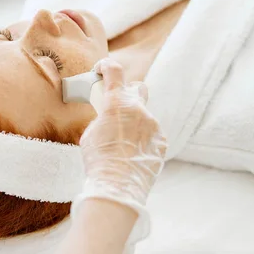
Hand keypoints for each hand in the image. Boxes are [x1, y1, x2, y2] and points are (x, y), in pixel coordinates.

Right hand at [74, 58, 166, 241]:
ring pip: (144, 117)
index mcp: (117, 102)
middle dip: (128, 94)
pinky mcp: (162, 141)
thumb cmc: (99, 160)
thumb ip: (103, 118)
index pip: (114, 70)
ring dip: (134, 125)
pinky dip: (143, 141)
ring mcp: (153, 125)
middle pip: (138, 88)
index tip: (102, 70)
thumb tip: (110, 119)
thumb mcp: (91, 133)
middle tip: (117, 108)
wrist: (118, 186)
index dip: (106, 66)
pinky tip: (133, 155)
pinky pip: (152, 134)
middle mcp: (139, 109)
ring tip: (123, 145)